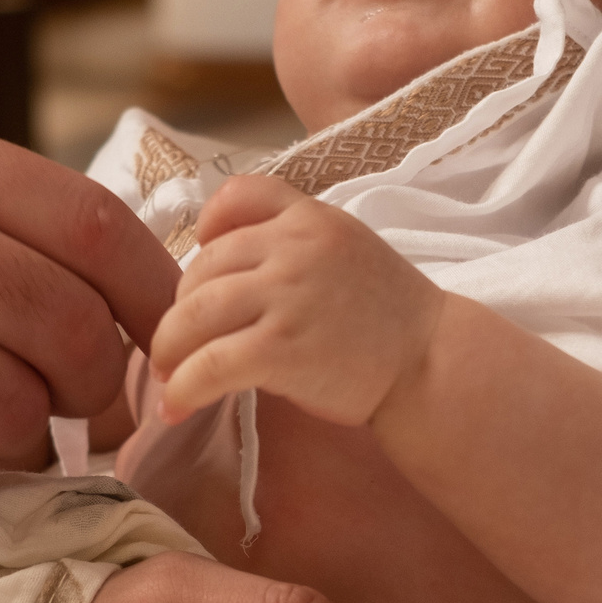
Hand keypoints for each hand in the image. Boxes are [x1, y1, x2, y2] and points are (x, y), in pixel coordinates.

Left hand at [150, 175, 442, 427]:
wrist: (432, 363)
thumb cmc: (387, 317)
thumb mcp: (348, 250)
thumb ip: (294, 243)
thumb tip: (220, 269)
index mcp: (311, 218)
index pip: (239, 195)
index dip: (207, 228)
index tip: (203, 264)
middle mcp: (295, 246)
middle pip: (202, 267)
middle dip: (181, 310)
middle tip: (180, 344)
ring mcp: (287, 295)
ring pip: (192, 313)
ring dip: (169, 351)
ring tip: (169, 377)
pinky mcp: (282, 348)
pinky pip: (209, 364)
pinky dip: (182, 388)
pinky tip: (176, 407)